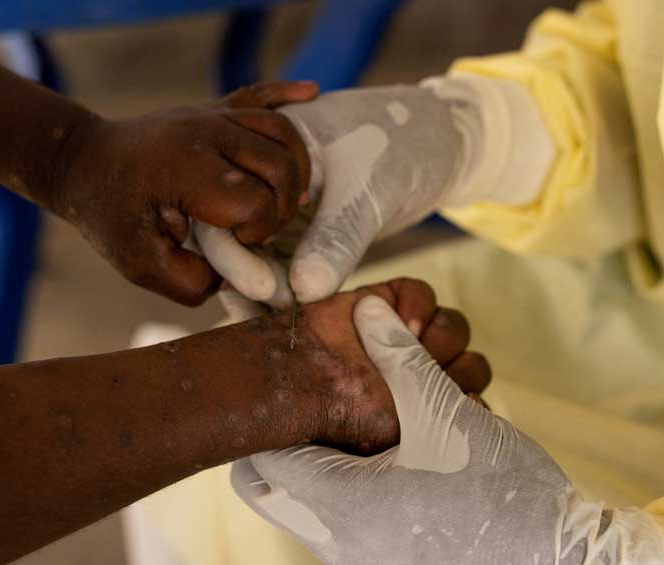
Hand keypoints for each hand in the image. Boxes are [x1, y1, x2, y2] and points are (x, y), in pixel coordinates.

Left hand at [47, 81, 317, 304]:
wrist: (81, 161)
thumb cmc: (110, 216)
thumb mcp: (140, 265)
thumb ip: (191, 282)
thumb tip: (237, 275)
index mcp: (187, 169)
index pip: (255, 200)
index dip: (258, 231)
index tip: (237, 244)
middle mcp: (205, 133)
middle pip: (281, 165)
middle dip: (283, 207)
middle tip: (261, 228)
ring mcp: (211, 116)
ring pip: (282, 131)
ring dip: (297, 168)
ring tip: (289, 198)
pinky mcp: (214, 109)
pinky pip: (259, 94)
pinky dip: (288, 93)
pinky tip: (313, 93)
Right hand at [199, 76, 551, 305]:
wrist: (439, 143)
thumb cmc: (403, 145)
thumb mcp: (369, 190)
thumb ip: (337, 238)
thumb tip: (303, 291)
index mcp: (258, 146)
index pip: (223, 202)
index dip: (234, 251)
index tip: (264, 289)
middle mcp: (256, 175)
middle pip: (228, 232)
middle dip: (245, 276)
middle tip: (277, 309)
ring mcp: (276, 205)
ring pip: (252, 254)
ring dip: (262, 289)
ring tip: (281, 322)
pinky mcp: (299, 230)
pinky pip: (279, 263)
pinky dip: (283, 288)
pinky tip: (290, 316)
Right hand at [225, 278, 489, 453]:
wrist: (300, 379)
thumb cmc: (348, 415)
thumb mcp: (401, 426)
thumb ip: (445, 411)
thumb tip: (478, 401)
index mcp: (428, 411)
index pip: (474, 400)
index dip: (469, 397)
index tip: (454, 401)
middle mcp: (422, 375)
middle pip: (472, 364)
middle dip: (454, 369)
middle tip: (425, 376)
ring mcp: (407, 337)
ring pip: (454, 327)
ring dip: (440, 337)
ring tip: (411, 345)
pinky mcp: (390, 302)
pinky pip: (424, 295)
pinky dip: (417, 305)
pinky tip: (400, 321)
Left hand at [232, 296, 663, 564]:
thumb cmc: (501, 494)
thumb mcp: (448, 414)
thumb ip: (401, 358)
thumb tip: (368, 311)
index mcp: (340, 502)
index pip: (260, 460)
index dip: (271, 416)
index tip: (291, 385)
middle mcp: (337, 541)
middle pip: (274, 490)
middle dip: (291, 443)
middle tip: (323, 407)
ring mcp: (361, 563)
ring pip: (312, 509)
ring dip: (331, 463)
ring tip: (372, 428)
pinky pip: (348, 528)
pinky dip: (359, 491)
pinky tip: (403, 464)